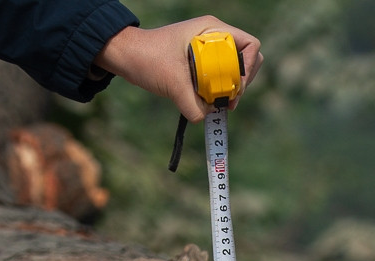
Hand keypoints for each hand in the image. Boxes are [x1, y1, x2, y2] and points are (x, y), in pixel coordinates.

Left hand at [95, 16, 262, 121]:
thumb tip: (205, 117)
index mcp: (211, 30)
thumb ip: (191, 103)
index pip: (249, 45)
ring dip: (230, 90)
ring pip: (234, 71)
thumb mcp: (171, 83)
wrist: (126, 57)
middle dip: (241, 82)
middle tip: (229, 100)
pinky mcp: (202, 64)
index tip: (236, 87)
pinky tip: (209, 103)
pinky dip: (218, 93)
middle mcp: (214, 37)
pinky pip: (220, 79)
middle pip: (246, 60)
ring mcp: (209, 50)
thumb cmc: (146, 58)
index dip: (248, 68)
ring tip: (219, 104)